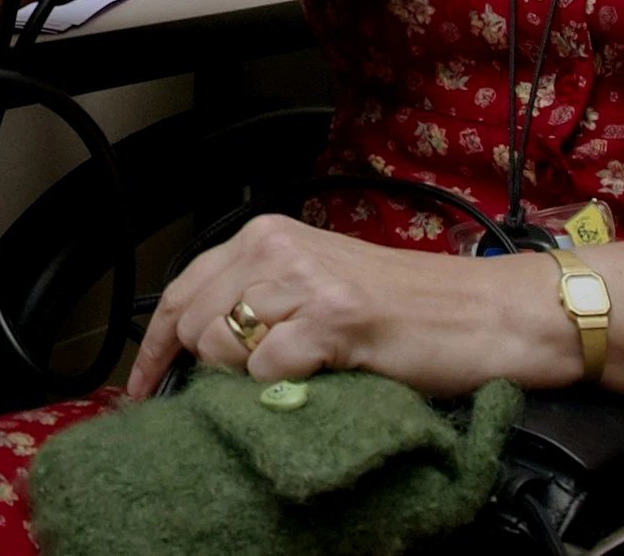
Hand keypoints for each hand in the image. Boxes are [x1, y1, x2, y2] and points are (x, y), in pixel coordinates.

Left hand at [125, 214, 572, 397]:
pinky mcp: (333, 317)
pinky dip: (283, 386)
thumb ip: (260, 298)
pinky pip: (268, 367)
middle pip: (194, 322)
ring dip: (249, 375)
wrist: (483, 312)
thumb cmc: (403, 308)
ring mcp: (304, 279)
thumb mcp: (316, 285)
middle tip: (246, 389)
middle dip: (209, 367)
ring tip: (299, 374)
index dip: (154, 345)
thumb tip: (197, 346)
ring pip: (223, 344)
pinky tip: (318, 377)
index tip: (140, 387)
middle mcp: (277, 246)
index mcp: (267, 234)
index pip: (181, 288)